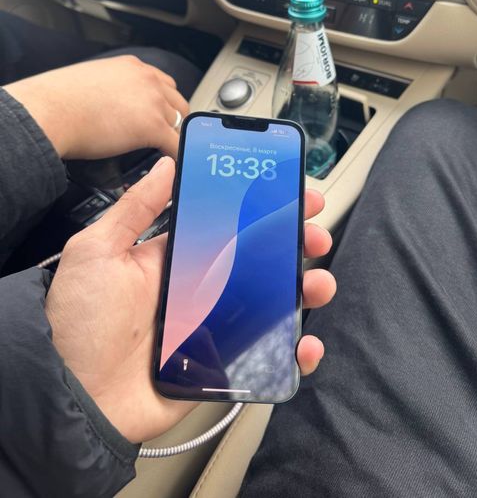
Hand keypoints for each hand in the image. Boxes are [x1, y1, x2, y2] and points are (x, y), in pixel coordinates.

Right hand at [4, 56, 188, 159]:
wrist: (49, 111)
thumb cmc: (56, 101)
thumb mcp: (89, 81)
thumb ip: (109, 88)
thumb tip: (107, 105)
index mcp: (131, 66)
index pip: (162, 83)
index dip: (164, 103)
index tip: (162, 114)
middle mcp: (147, 79)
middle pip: (177, 102)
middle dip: (173, 120)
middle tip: (165, 136)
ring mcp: (153, 102)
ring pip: (179, 123)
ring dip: (173, 137)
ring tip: (167, 153)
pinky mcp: (153, 127)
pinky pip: (177, 144)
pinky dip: (178, 156)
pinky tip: (173, 166)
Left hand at [46, 158, 335, 443]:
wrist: (72, 397)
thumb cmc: (78, 323)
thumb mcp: (98, 251)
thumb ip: (134, 207)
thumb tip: (167, 165)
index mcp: (175, 258)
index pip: (229, 224)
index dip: (260, 207)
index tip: (290, 192)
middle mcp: (199, 289)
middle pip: (259, 260)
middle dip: (294, 243)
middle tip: (314, 236)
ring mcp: (214, 326)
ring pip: (271, 302)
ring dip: (305, 290)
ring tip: (318, 283)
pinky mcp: (221, 363)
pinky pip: (265, 354)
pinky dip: (292, 350)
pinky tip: (304, 342)